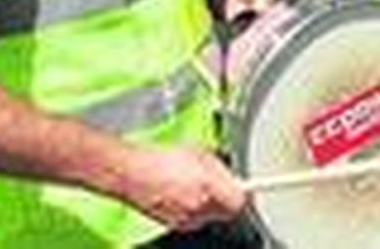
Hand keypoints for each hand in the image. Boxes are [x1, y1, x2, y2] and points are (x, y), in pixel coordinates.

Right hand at [117, 146, 245, 231]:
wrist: (130, 173)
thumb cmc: (161, 160)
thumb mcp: (200, 154)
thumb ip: (221, 169)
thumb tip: (234, 177)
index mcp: (209, 187)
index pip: (240, 201)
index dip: (244, 194)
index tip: (249, 190)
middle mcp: (199, 208)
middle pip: (226, 211)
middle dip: (225, 198)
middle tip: (219, 185)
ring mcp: (186, 219)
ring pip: (208, 216)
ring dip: (208, 203)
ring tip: (193, 185)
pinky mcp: (173, 225)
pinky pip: (192, 219)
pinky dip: (192, 209)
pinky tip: (180, 194)